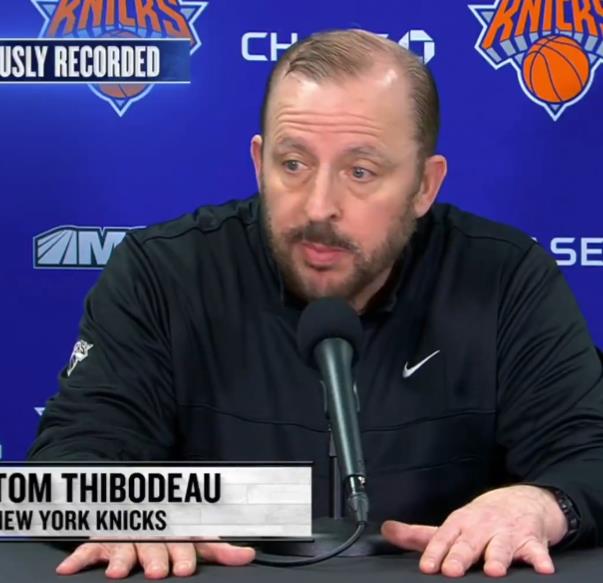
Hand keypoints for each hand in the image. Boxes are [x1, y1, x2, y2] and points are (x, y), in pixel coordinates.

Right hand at [56, 541, 255, 577]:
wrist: (138, 504)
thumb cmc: (172, 533)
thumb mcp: (196, 539)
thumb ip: (219, 549)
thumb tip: (250, 555)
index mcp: (175, 534)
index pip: (182, 544)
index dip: (184, 555)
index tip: (185, 569)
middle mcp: (151, 535)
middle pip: (154, 547)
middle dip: (156, 558)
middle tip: (157, 571)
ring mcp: (126, 537)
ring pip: (124, 547)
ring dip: (122, 558)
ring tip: (120, 572)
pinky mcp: (103, 541)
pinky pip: (90, 548)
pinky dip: (79, 557)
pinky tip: (67, 568)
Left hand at [381, 485, 567, 576]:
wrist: (522, 501)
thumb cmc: (481, 519)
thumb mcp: (451, 524)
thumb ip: (419, 535)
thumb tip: (386, 530)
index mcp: (460, 523)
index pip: (444, 538)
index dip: (435, 552)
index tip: (426, 566)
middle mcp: (482, 527)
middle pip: (470, 543)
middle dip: (461, 555)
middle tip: (452, 570)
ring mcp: (507, 533)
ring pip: (501, 546)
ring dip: (498, 556)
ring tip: (494, 570)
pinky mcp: (532, 541)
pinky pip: (537, 551)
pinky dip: (540, 558)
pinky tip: (542, 568)